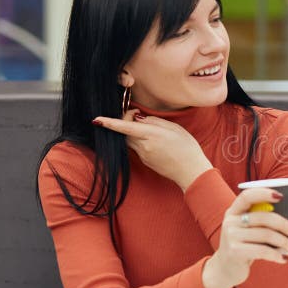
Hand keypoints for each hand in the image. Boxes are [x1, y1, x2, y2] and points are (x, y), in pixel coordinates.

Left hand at [93, 110, 211, 190]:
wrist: (191, 172)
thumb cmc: (187, 148)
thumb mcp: (175, 128)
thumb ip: (155, 121)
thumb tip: (140, 118)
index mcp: (152, 135)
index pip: (126, 127)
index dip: (110, 123)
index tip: (96, 119)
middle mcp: (144, 146)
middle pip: (125, 132)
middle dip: (126, 122)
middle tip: (138, 115)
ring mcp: (143, 155)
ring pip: (131, 139)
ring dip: (134, 131)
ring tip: (151, 128)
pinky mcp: (145, 161)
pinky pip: (138, 147)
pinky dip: (142, 140)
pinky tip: (157, 141)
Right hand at [203, 187, 287, 287]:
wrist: (225, 269)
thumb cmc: (244, 246)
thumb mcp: (249, 231)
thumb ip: (262, 222)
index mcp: (233, 211)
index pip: (247, 196)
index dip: (264, 193)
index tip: (281, 196)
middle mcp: (230, 221)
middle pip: (262, 217)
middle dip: (282, 224)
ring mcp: (231, 236)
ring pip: (265, 235)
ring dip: (283, 241)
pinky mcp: (234, 252)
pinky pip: (263, 250)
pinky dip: (277, 255)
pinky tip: (284, 258)